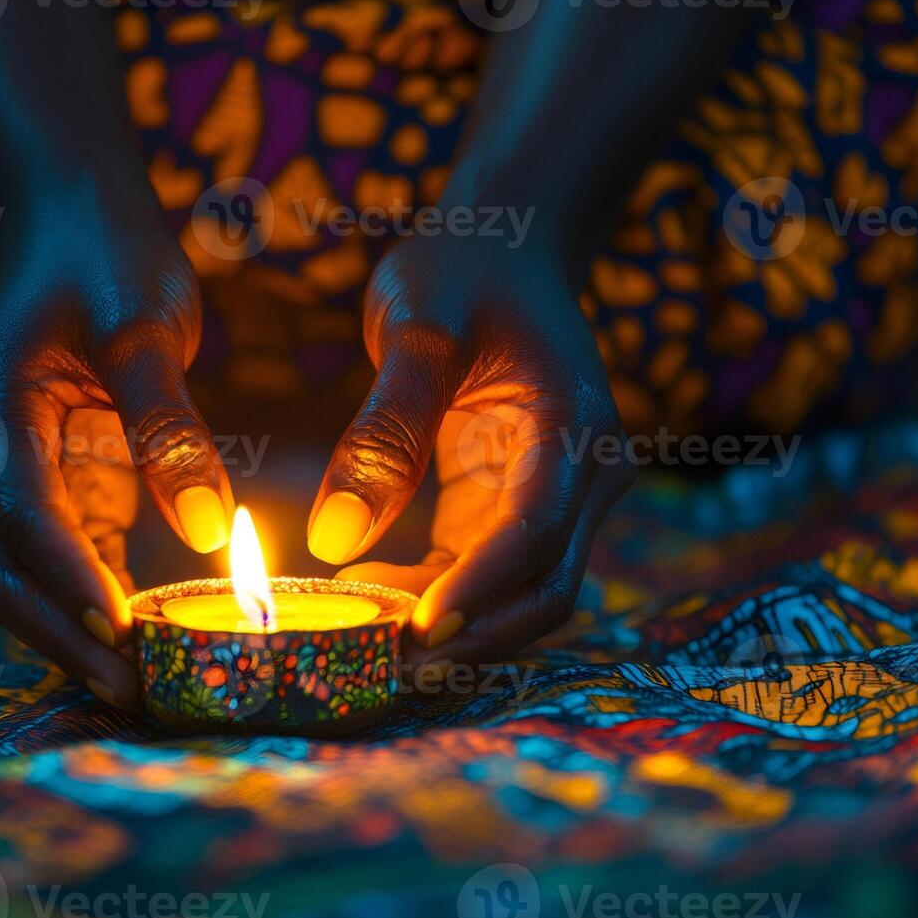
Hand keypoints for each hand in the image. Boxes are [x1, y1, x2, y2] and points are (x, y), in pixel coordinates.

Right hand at [0, 195, 232, 709]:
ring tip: (141, 686)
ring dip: (68, 635)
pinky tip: (141, 641)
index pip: (25, 515)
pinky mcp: (41, 489)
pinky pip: (53, 563)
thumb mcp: (146, 325)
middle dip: (61, 636)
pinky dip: (87, 605)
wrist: (72, 227)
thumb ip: (169, 423)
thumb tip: (203, 527)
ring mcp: (2, 477)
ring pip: (15, 580)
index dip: (70, 582)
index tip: (123, 636)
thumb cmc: (110, 261)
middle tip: (135, 691)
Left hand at [309, 233, 633, 667]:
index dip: (479, 589)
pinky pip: (482, 573)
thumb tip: (332, 540)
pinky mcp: (512, 508)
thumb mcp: (416, 328)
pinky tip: (365, 589)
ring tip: (362, 641)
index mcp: (575, 426)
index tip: (415, 633)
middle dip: (470, 634)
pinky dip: (433, 595)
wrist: (500, 251)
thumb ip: (384, 428)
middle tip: (381, 666)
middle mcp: (584, 475)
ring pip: (518, 595)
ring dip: (451, 627)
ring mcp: (555, 497)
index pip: (536, 531)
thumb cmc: (461, 273)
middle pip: (545, 587)